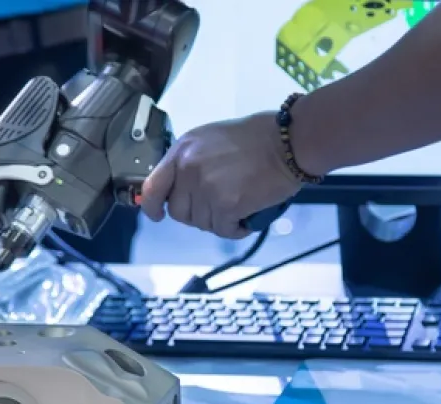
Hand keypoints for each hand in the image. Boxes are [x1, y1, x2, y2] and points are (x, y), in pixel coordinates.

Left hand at [139, 112, 301, 238]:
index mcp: (183, 151)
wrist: (287, 141)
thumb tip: (182, 189)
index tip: (158, 214)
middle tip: (219, 206)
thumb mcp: (211, 139)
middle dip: (197, 215)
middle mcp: (189, 169)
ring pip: (202, 224)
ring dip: (220, 221)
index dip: (152, 206)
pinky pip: (224, 230)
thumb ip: (191, 162)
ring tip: (239, 207)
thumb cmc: (257, 136)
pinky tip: (247, 216)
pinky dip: (237, 229)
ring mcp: (207, 188)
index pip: (153, 187)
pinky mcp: (227, 205)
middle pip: (179, 212)